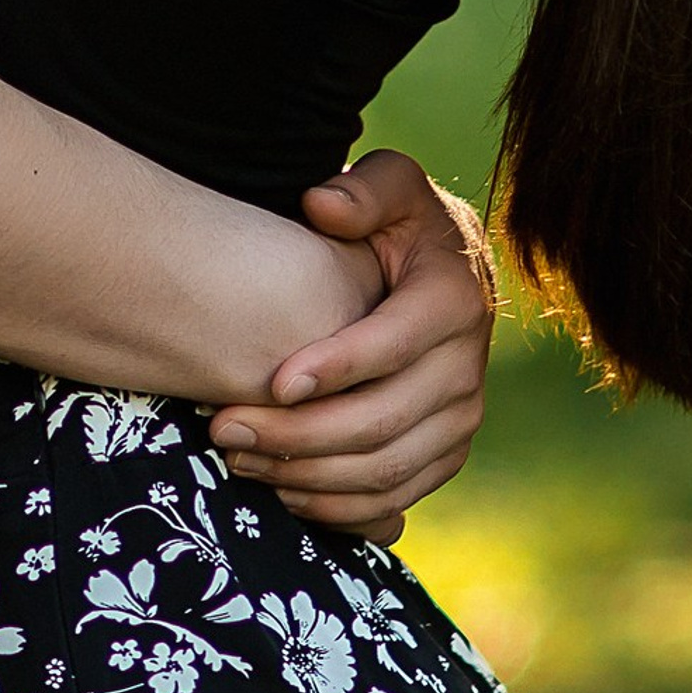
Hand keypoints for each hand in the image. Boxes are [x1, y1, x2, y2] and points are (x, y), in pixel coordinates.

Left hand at [205, 149, 496, 542]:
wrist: (443, 270)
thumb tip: (323, 205)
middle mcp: (467, 369)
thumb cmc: (399, 223)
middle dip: (298, 433)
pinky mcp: (444, 454)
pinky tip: (279, 490)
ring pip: (385, 471)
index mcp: (453, 301)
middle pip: (383, 421)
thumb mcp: (391, 185)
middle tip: (224, 428)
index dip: (337, 368)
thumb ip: (361, 189)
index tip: (272, 381)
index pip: (395, 346)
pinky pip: (393, 498)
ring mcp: (460, 419)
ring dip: (306, 476)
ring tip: (236, 458)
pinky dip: (336, 506)